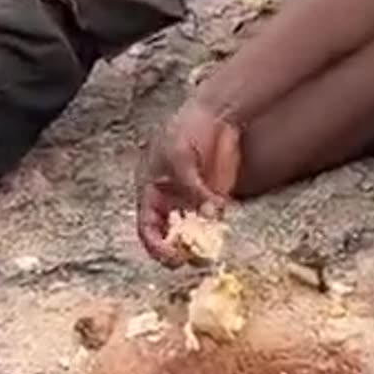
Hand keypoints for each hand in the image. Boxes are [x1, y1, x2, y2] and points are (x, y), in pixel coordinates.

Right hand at [136, 102, 241, 265]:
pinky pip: (214, 222)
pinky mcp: (213, 200)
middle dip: (181, 252)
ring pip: (194, 234)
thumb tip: (212, 214)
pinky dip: (219, 229)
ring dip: (202, 244)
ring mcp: (192, 203)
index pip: (147, 229)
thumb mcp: (181, 157)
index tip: (173, 257)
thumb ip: (194, 187)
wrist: (216, 114)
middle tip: (197, 259)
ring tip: (213, 248)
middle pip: (170, 238)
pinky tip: (225, 228)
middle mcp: (169, 203)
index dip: (157, 247)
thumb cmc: (187, 129)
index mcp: (150, 193)